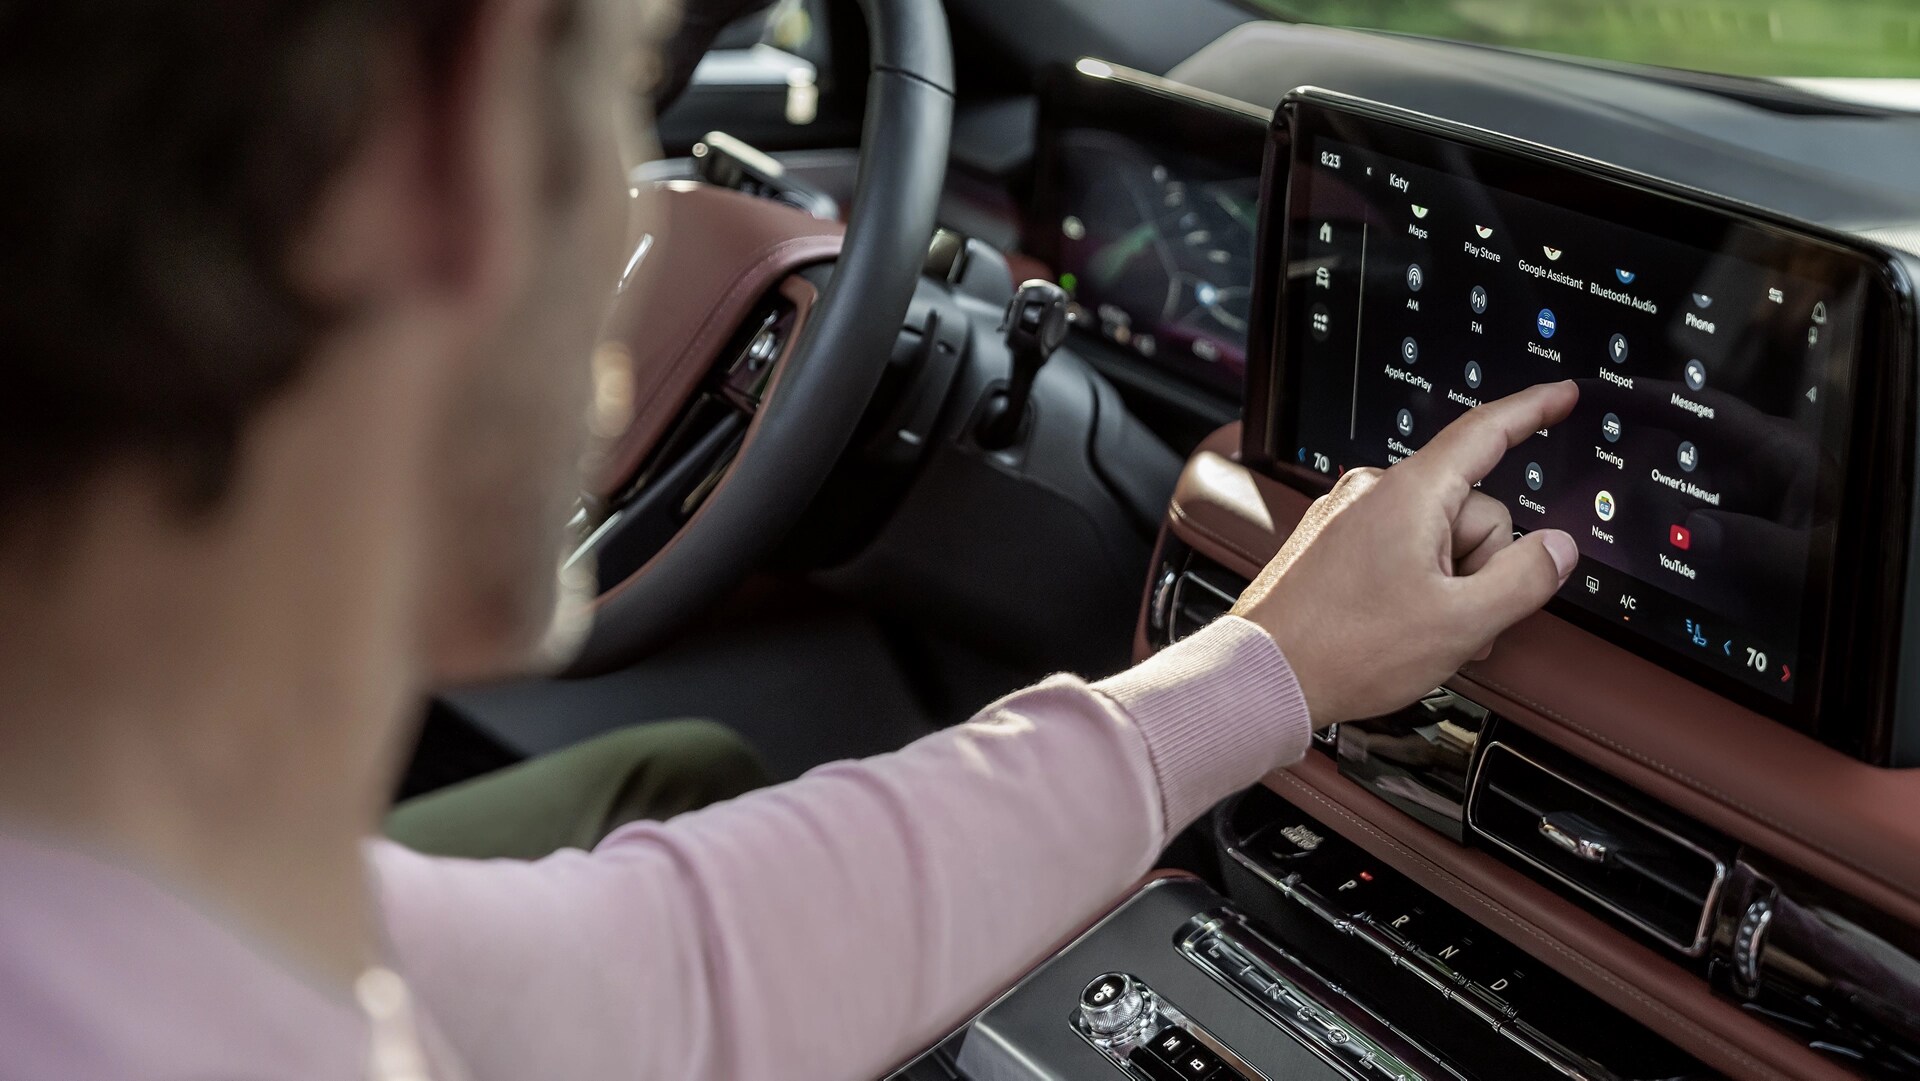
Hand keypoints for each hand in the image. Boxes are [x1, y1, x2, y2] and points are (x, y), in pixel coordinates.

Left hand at [1231, 382, 1581, 724]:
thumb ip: (1525, 579)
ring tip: (1422, 628)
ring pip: (1438, 535)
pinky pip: (1401, 549)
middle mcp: (1375, 491)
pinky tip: (1402, 624)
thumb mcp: (1461, 622)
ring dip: (1450, 583)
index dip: (1532, 410)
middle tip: (1456, 616)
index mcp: (1410, 493)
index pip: (1485, 433)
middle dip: (1481, 565)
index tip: (1561, 394)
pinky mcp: (1335, 543)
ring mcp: (1350, 516)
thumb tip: (1557, 548)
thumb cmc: (1346, 649)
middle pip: (1472, 508)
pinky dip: (1418, 584)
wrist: (1266, 675)